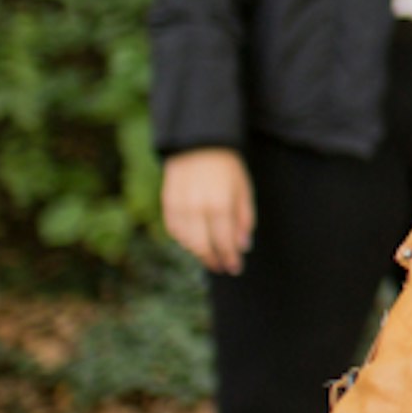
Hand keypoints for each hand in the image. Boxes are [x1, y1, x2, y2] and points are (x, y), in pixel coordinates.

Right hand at [162, 147, 256, 274]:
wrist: (199, 144)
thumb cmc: (227, 167)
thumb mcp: (243, 189)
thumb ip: (244, 219)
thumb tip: (243, 246)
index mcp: (220, 205)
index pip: (224, 241)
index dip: (230, 258)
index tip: (235, 267)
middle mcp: (197, 209)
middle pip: (203, 246)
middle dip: (213, 260)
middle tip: (222, 267)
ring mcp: (180, 206)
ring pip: (186, 241)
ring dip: (198, 252)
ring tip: (209, 255)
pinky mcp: (167, 203)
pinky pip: (173, 229)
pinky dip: (182, 239)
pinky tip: (192, 241)